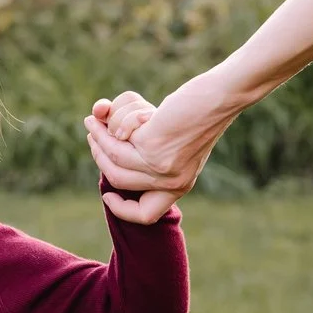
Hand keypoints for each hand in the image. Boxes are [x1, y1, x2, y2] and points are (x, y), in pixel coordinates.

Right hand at [84, 74, 241, 223]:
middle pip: (116, 179)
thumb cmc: (197, 112)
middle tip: (93, 134)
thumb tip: (104, 136)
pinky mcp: (152, 147)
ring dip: (98, 135)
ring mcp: (159, 166)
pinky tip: (121, 108)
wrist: (219, 96)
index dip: (122, 210)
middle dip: (98, 155)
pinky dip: (116, 118)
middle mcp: (170, 182)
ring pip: (113, 156)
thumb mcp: (172, 139)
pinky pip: (118, 135)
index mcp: (179, 185)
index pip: (147, 215)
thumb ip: (142, 146)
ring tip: (93, 118)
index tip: (108, 195)